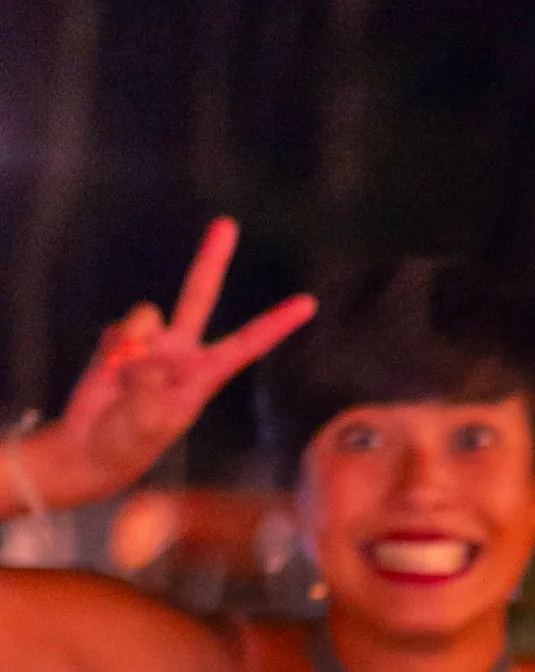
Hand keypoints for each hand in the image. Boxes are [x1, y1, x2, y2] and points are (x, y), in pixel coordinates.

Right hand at [31, 221, 317, 511]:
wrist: (90, 448)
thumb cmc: (127, 445)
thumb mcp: (146, 425)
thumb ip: (148, 390)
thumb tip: (144, 356)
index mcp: (203, 375)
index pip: (247, 344)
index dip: (276, 323)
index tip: (308, 304)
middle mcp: (182, 352)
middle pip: (199, 295)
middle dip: (211, 259)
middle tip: (227, 224)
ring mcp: (152, 343)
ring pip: (146, 314)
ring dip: (130, 341)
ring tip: (120, 377)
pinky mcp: (121, 341)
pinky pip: (118, 328)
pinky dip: (110, 347)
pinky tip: (107, 372)